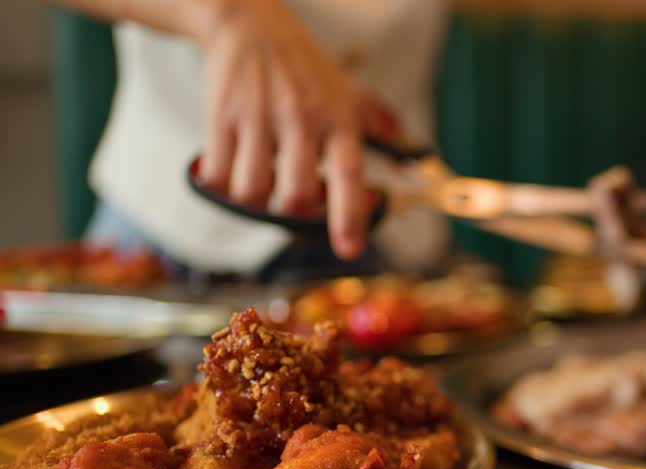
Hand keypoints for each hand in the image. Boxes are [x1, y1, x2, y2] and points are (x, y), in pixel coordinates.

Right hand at [193, 0, 397, 259]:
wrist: (248, 23)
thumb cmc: (302, 66)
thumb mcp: (348, 90)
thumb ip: (379, 123)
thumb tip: (408, 158)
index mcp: (338, 120)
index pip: (348, 176)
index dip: (350, 217)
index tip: (349, 250)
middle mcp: (301, 121)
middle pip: (298, 196)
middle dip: (295, 211)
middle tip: (294, 197)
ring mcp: (259, 120)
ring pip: (253, 192)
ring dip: (256, 201)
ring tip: (260, 179)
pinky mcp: (221, 117)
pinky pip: (218, 176)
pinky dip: (221, 185)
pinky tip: (229, 169)